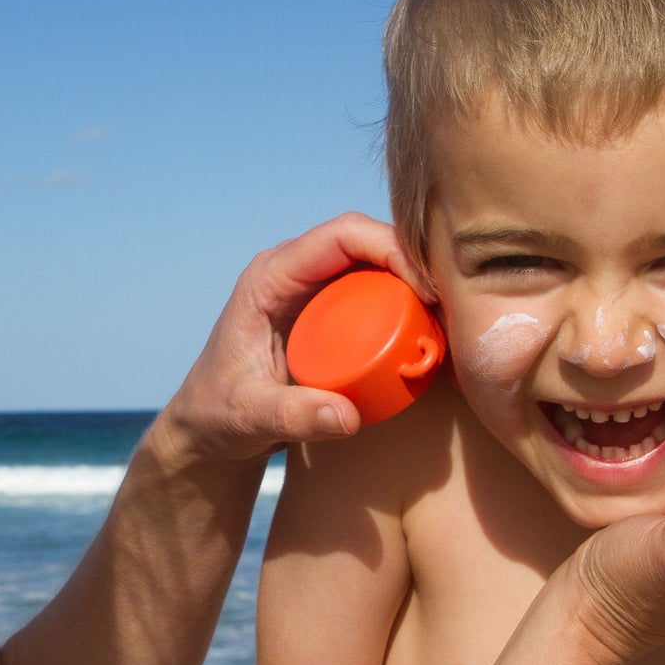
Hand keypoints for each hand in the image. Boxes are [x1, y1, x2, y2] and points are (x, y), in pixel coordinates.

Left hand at [152, 213, 425, 467]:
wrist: (210, 428)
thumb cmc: (219, 415)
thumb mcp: (250, 417)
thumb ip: (294, 417)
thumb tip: (347, 416)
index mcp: (272, 276)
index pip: (341, 236)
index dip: (391, 248)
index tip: (428, 289)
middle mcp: (296, 272)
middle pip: (369, 242)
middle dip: (416, 263)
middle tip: (453, 307)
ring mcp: (315, 291)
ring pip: (378, 265)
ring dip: (418, 283)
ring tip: (452, 322)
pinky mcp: (331, 314)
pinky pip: (378, 294)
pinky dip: (409, 307)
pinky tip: (434, 334)